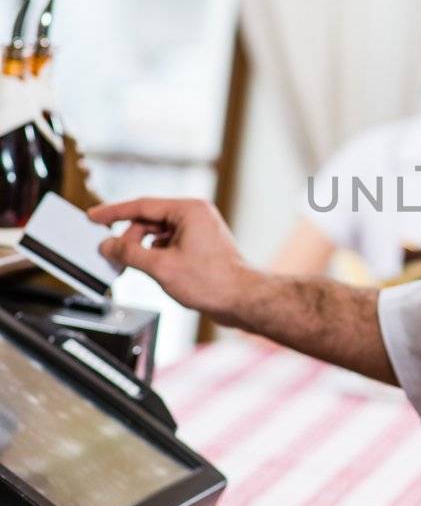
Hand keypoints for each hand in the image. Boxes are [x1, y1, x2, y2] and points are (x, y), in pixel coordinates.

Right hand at [87, 197, 250, 319]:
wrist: (242, 300)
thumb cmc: (213, 282)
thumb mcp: (160, 267)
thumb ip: (129, 254)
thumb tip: (108, 246)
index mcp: (188, 210)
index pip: (141, 205)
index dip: (113, 212)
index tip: (94, 216)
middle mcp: (196, 215)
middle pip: (148, 221)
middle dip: (129, 239)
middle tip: (113, 257)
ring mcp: (199, 230)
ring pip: (158, 234)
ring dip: (143, 250)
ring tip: (134, 268)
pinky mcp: (201, 246)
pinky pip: (169, 244)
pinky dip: (156, 256)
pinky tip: (153, 271)